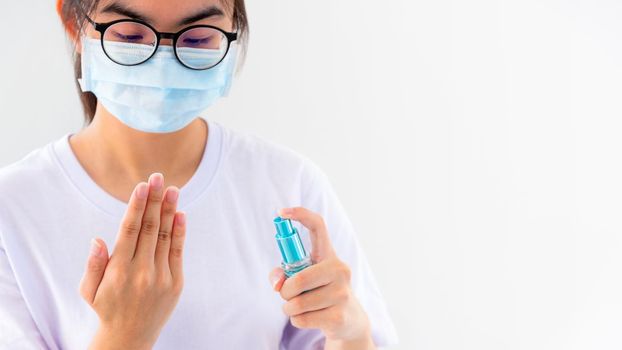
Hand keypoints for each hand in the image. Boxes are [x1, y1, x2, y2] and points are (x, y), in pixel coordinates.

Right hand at [79, 173, 186, 348]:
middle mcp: (141, 272)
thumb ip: (94, 264)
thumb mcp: (89, 290)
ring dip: (169, 210)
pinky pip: (177, 252)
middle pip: (149, 228)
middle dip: (154, 200)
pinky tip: (180, 214)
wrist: (130, 337)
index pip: (129, 230)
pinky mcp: (176, 283)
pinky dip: (179, 232)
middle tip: (159, 177)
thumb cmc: (106, 307)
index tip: (142, 186)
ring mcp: (161, 277)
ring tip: (173, 189)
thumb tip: (98, 239)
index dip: (136, 206)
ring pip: (164, 236)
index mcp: (118, 270)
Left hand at [269, 207, 374, 349]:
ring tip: (300, 308)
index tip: (281, 212)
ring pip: (297, 302)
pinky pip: (302, 319)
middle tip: (286, 295)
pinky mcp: (339, 316)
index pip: (318, 227)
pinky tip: (310, 318)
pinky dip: (297, 320)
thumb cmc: (320, 294)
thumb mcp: (303, 280)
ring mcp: (342, 293)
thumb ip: (284, 275)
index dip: (300, 215)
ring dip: (289, 308)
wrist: (349, 321)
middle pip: (299, 278)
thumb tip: (278, 282)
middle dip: (285, 291)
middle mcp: (339, 269)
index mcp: (329, 255)